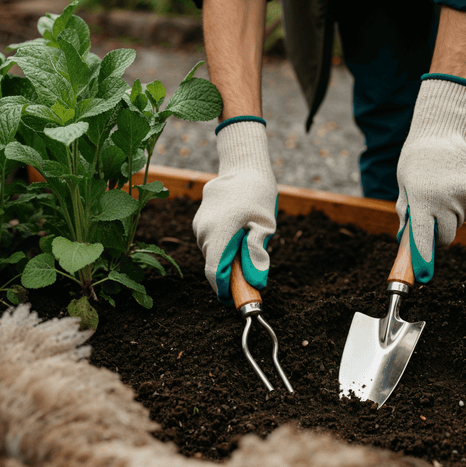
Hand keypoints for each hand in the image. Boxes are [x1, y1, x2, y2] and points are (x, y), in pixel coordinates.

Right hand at [192, 117, 277, 304]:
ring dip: (228, 260)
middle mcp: (204, 232)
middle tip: (251, 274)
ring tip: (247, 244)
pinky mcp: (199, 223)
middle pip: (214, 267)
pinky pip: (211, 244)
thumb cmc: (258, 194)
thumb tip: (255, 282)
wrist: (242, 166)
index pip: (216, 274)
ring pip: (212, 256)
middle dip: (231, 276)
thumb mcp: (266, 225)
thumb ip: (257, 254)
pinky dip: (224, 247)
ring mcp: (199, 227)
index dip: (226, 292)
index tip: (238, 300)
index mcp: (219, 233)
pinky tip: (238, 233)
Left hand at [395, 75, 465, 283]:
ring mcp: (465, 195)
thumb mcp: (404, 185)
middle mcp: (445, 201)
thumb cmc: (417, 160)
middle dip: (440, 235)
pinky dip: (465, 204)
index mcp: (422, 201)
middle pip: (447, 237)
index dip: (423, 259)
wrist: (442, 130)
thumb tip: (406, 239)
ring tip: (443, 191)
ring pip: (462, 222)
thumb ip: (406, 212)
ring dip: (453, 216)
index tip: (422, 276)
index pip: (423, 239)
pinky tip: (456, 185)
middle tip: (432, 221)